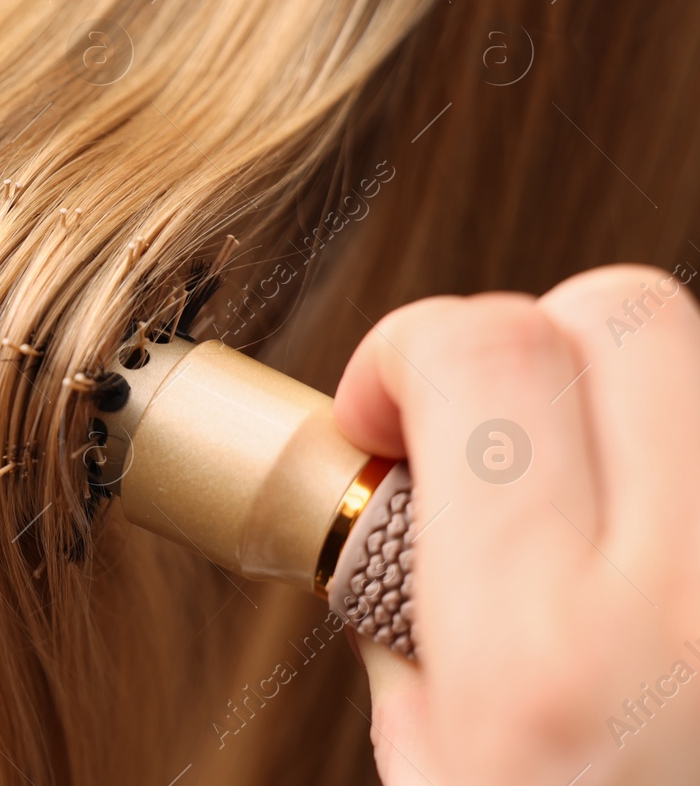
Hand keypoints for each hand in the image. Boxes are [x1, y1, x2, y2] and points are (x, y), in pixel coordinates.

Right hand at [333, 265, 699, 784]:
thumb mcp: (444, 785)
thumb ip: (421, 626)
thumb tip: (420, 501)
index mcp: (551, 659)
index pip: (480, 352)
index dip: (403, 352)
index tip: (385, 415)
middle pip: (620, 314)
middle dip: (527, 349)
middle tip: (491, 441)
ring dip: (637, 409)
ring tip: (602, 512)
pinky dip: (698, 479)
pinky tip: (673, 565)